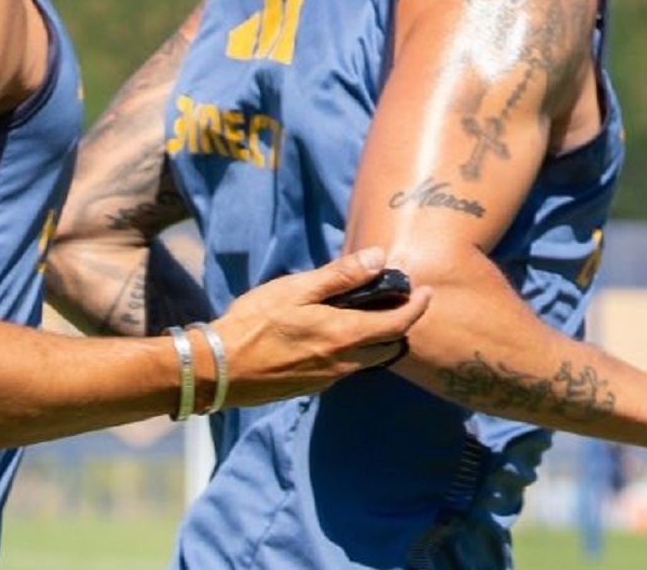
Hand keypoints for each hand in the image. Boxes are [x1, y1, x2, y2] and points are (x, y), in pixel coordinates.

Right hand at [207, 248, 430, 408]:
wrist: (220, 368)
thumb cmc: (256, 322)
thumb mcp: (297, 290)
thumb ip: (340, 277)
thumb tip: (379, 259)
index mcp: (345, 336)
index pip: (398, 325)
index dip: (417, 308)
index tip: (426, 292)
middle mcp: (345, 363)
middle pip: (390, 347)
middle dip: (400, 325)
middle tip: (397, 301)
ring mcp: (329, 378)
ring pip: (369, 360)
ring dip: (377, 339)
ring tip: (367, 315)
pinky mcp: (313, 386)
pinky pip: (347, 368)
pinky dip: (355, 350)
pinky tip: (334, 335)